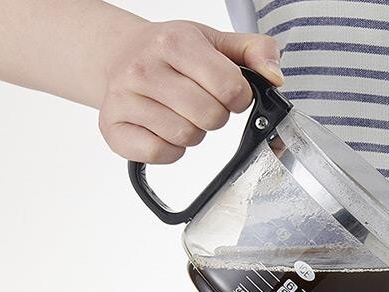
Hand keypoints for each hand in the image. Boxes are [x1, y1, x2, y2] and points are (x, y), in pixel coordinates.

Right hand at [98, 20, 282, 163]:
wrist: (118, 55)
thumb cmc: (171, 53)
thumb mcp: (214, 40)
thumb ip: (255, 51)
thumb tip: (275, 76)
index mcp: (175, 41)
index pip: (231, 88)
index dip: (238, 97)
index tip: (226, 91)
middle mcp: (144, 67)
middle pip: (211, 117)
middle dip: (216, 116)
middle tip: (201, 102)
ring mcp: (124, 98)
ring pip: (187, 137)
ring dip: (194, 132)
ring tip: (180, 112)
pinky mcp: (113, 128)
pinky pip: (161, 153)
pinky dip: (170, 149)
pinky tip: (163, 128)